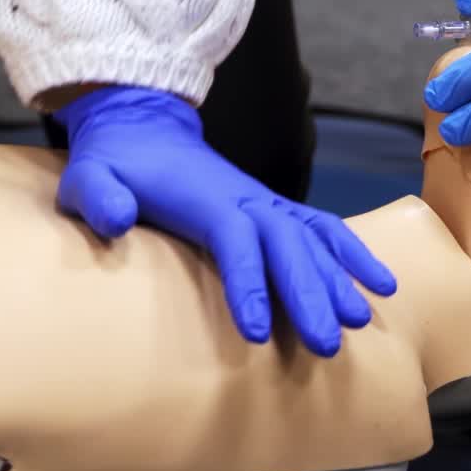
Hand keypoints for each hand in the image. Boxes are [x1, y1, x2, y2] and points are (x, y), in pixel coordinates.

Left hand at [53, 87, 396, 355]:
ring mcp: (265, 202)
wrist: (143, 127)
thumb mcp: (89, 176)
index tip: (257, 333)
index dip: (249, 284)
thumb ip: (98, 196)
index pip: (236, 239)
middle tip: (327, 344)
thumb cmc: (114, 163)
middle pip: (286, 244)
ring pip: (311, 239)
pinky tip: (381, 283)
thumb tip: (116, 220)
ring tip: (359, 321)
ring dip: (337, 278)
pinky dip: (352, 253)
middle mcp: (246, 199)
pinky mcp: (274, 209)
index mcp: (205, 198)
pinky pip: (322, 229)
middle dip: (309, 293)